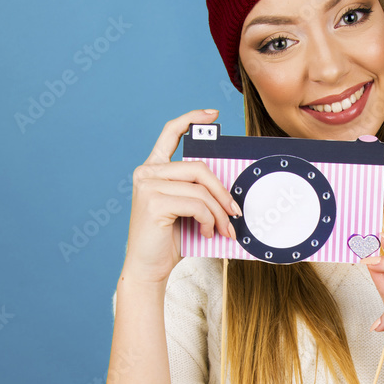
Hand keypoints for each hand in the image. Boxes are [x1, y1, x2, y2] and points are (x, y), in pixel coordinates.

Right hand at [121, 109, 240, 284]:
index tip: (213, 114)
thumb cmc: (169, 240)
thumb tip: (231, 191)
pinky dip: (208, 220)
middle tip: (236, 213)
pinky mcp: (153, 202)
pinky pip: (196, 204)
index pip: (171, 132)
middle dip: (222, 192)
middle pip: (198, 168)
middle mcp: (147, 172)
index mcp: (153, 169)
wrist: (147, 269)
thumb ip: (199, 193)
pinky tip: (207, 232)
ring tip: (225, 230)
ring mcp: (147, 185)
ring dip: (219, 212)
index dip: (191, 118)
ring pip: (200, 189)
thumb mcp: (186, 210)